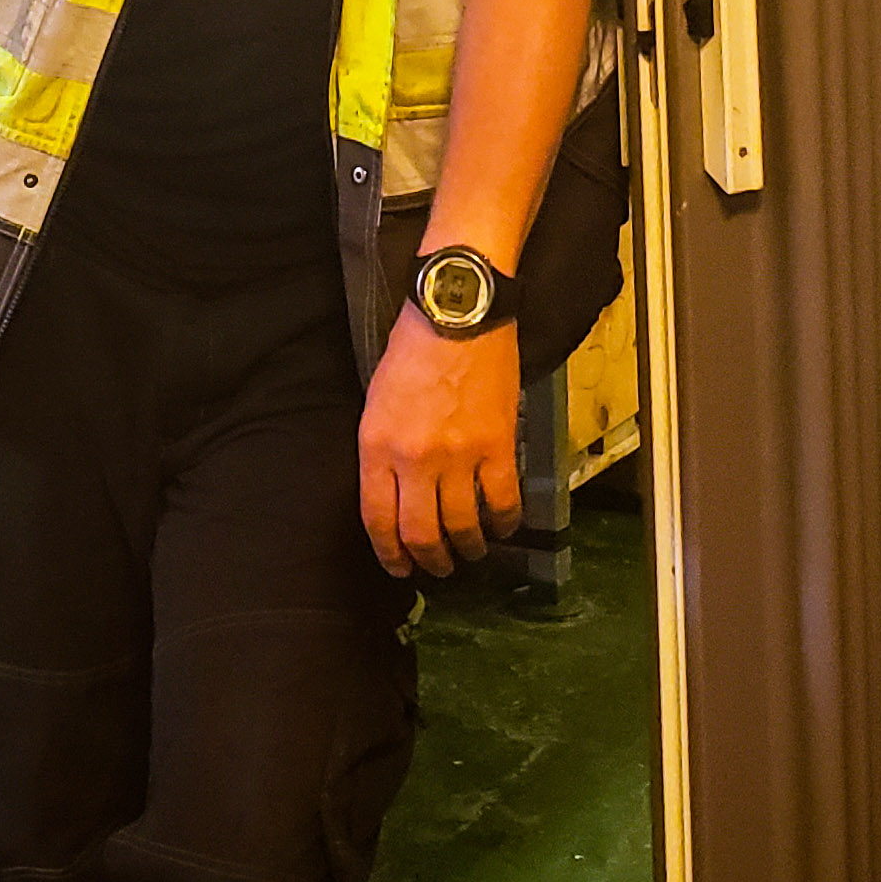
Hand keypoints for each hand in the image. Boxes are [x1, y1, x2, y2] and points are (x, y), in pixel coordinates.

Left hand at [357, 304, 520, 577]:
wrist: (456, 314)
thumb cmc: (411, 351)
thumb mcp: (376, 402)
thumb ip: (381, 451)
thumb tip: (393, 494)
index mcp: (377, 446)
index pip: (378, 519)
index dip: (389, 553)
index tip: (399, 566)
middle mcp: (415, 459)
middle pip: (421, 534)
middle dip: (429, 560)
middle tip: (438, 567)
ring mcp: (459, 455)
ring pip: (463, 526)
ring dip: (468, 548)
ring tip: (471, 552)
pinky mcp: (498, 446)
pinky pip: (503, 502)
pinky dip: (504, 522)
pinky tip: (503, 527)